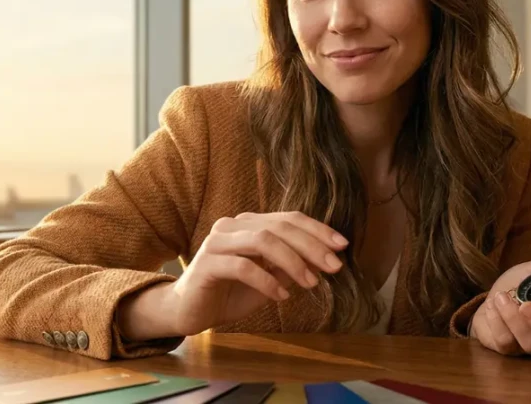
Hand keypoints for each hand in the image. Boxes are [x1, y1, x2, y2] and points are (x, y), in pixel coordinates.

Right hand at [164, 211, 347, 336]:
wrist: (188, 311)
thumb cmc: (228, 293)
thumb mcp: (267, 279)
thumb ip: (289, 266)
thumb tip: (323, 261)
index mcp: (248, 224)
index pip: (288, 218)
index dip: (317, 229)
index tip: (343, 246)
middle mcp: (232, 226)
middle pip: (279, 227)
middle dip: (312, 246)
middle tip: (335, 266)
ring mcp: (217, 242)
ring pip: (263, 241)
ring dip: (293, 261)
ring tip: (311, 283)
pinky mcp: (207, 263)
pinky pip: (243, 267)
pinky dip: (267, 281)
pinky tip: (281, 296)